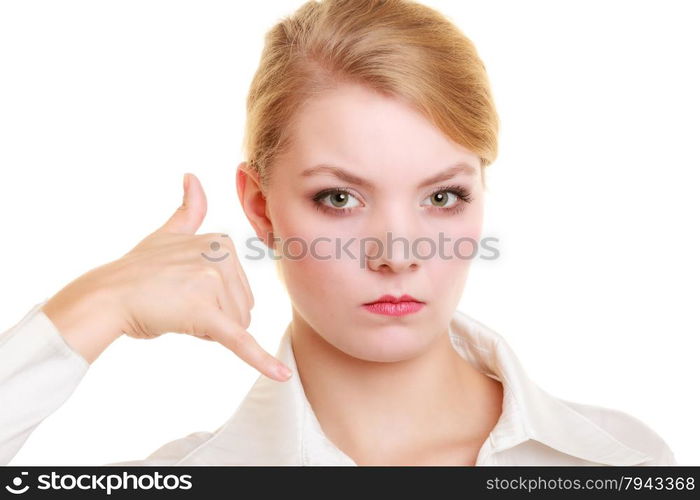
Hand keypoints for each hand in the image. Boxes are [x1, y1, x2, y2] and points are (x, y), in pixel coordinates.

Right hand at [42, 173, 291, 381]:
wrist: (106, 297)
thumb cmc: (136, 271)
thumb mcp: (166, 234)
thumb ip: (188, 209)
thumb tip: (192, 176)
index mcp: (222, 241)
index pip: (238, 289)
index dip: (212, 300)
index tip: (182, 290)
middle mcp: (222, 257)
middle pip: (242, 308)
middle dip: (214, 317)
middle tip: (177, 304)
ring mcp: (214, 284)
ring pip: (236, 327)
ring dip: (209, 330)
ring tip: (177, 313)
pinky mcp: (207, 315)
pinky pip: (240, 341)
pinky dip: (261, 361)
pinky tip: (281, 376)